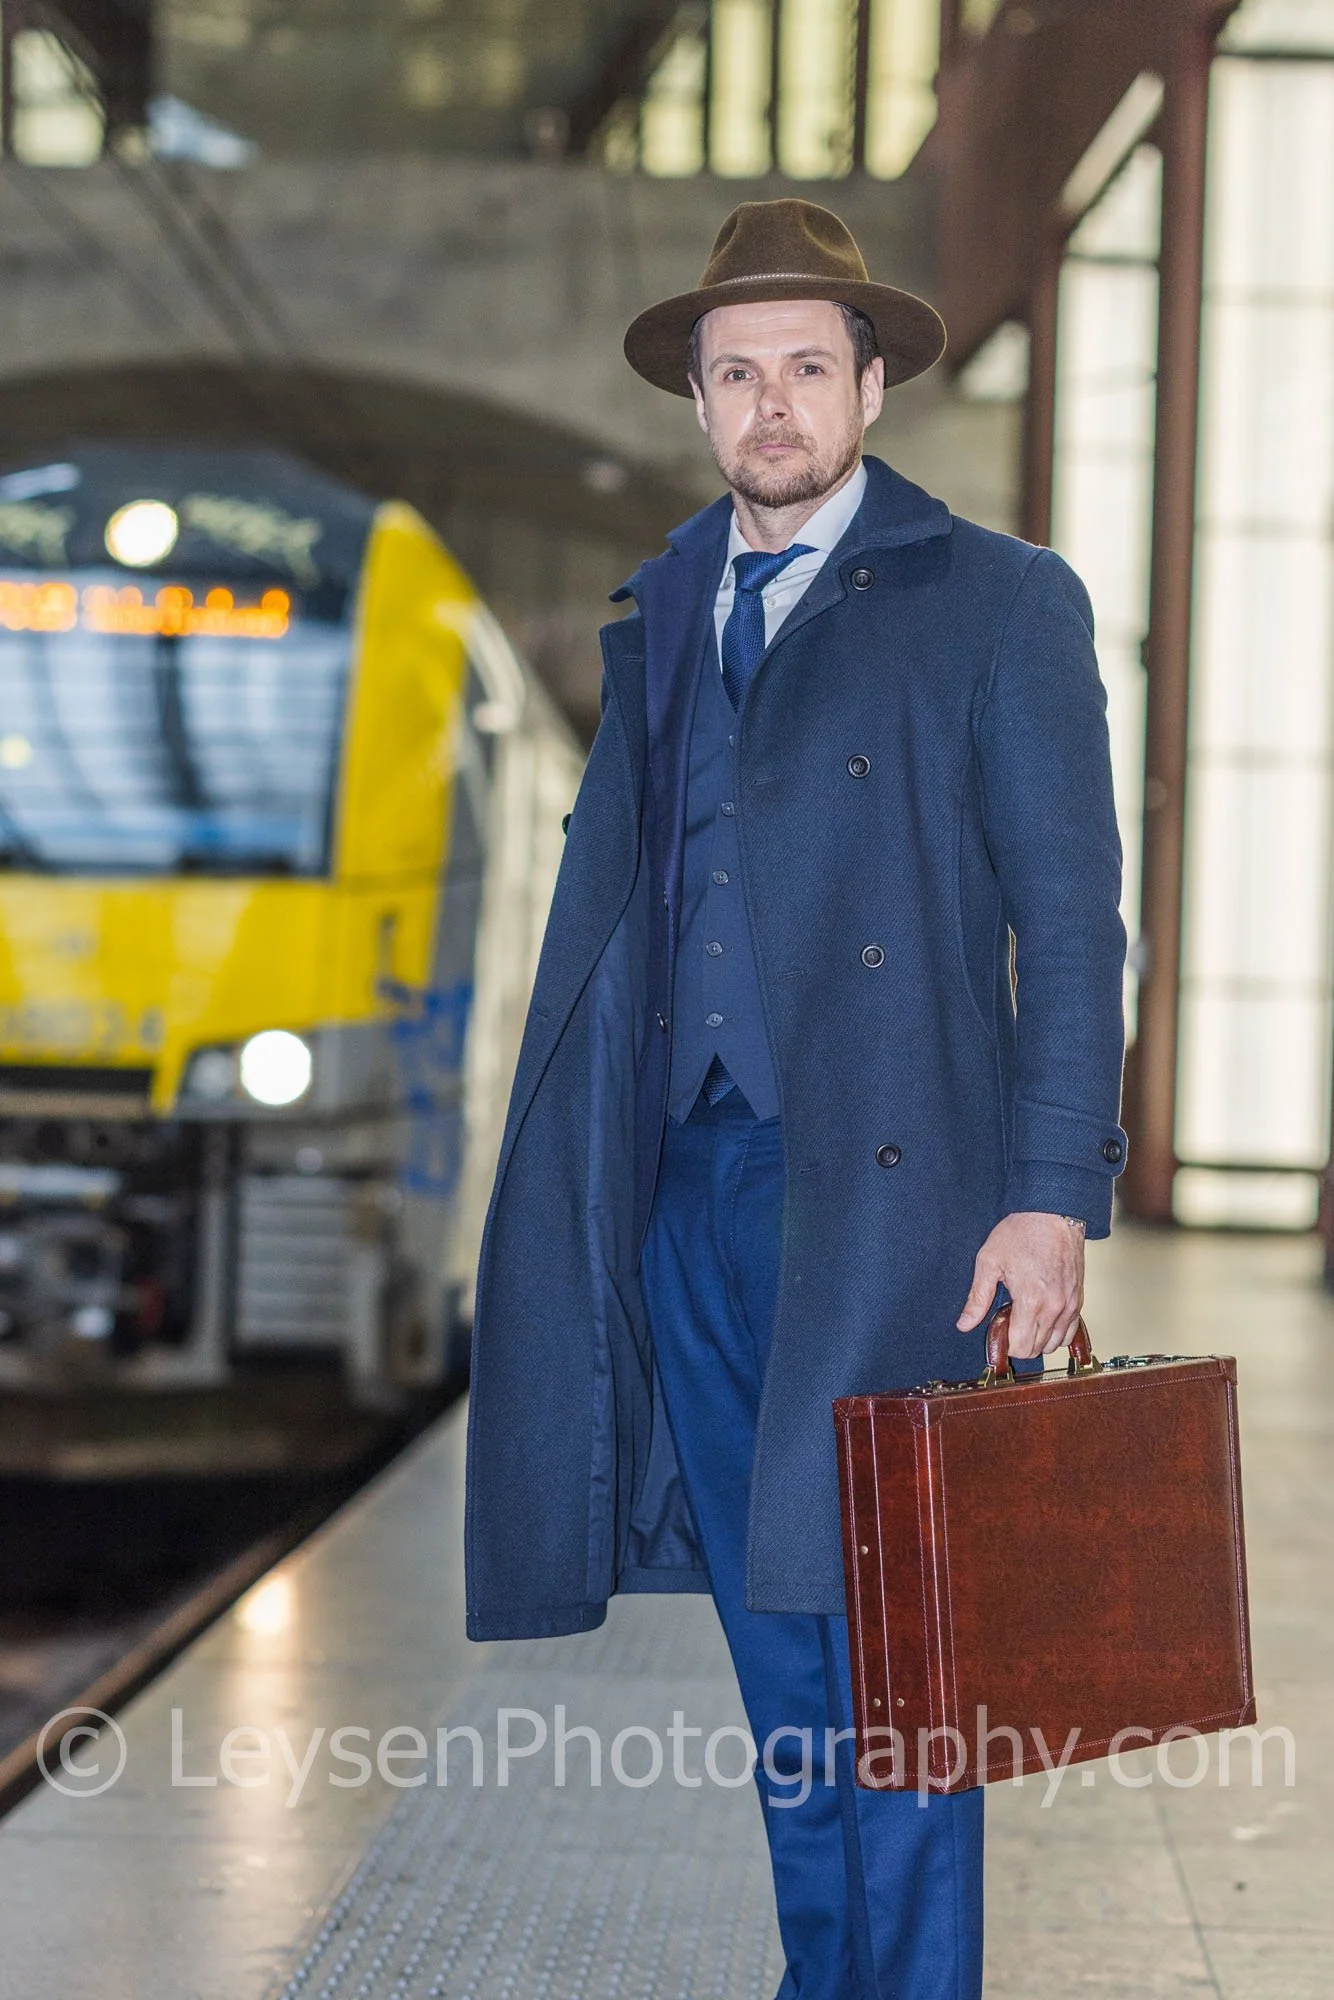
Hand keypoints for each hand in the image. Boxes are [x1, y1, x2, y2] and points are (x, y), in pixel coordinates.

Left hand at [955, 1212, 1084, 1358]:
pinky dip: (1056, 1332)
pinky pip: (1070, 1330)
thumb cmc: (1022, 1232)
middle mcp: (1055, 1307)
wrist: (1053, 1213)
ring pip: (1056, 1344)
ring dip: (1038, 1339)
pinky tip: (1042, 1318)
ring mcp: (1070, 1304)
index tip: (998, 1330)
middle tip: (1008, 1321)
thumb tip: (965, 1324)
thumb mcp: (989, 1261)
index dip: (1006, 1344)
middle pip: (1038, 1349)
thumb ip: (977, 1297)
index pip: (1022, 1347)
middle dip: (1020, 1342)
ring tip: (1024, 1318)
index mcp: (1031, 1300)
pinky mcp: (1079, 1299)